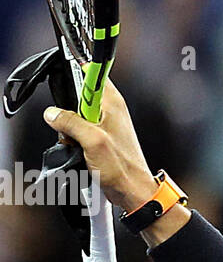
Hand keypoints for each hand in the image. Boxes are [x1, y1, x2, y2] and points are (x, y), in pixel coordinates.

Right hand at [42, 80, 158, 211]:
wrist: (132, 190)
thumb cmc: (121, 167)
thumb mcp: (91, 140)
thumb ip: (70, 122)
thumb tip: (51, 113)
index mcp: (112, 102)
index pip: (92, 72)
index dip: (76, 70)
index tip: (64, 75)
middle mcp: (109, 109)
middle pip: (78, 95)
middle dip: (68, 108)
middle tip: (72, 125)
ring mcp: (104, 124)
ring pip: (75, 115)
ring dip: (69, 128)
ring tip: (77, 143)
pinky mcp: (99, 137)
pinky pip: (78, 131)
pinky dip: (73, 139)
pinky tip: (78, 149)